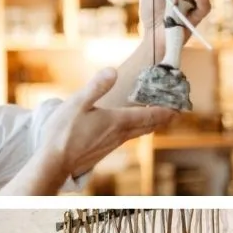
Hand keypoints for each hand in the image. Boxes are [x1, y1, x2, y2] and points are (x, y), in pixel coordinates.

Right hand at [42, 68, 176, 179]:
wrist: (54, 162)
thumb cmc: (63, 132)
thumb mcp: (77, 103)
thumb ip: (96, 87)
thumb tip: (113, 70)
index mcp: (117, 121)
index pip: (148, 115)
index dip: (165, 110)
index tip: (179, 107)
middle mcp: (119, 135)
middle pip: (148, 126)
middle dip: (163, 118)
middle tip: (176, 112)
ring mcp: (112, 144)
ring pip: (139, 133)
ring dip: (150, 124)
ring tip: (158, 118)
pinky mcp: (103, 150)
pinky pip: (127, 138)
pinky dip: (136, 130)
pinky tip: (130, 128)